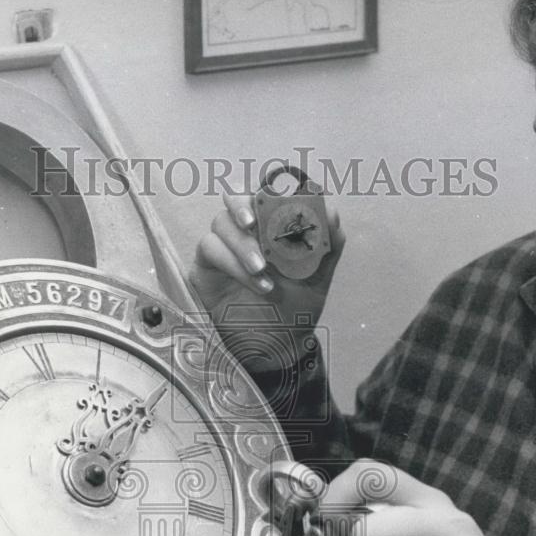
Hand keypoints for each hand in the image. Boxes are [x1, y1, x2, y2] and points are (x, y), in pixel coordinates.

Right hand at [188, 191, 344, 330]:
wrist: (279, 346)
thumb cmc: (296, 308)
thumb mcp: (319, 278)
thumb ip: (328, 245)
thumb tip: (331, 212)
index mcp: (270, 227)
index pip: (263, 194)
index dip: (265, 189)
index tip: (275, 197)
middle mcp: (244, 232)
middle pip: (232, 199)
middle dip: (241, 205)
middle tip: (253, 224)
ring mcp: (222, 249)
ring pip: (220, 225)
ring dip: (242, 244)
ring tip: (264, 270)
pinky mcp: (204, 269)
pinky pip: (209, 250)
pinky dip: (233, 263)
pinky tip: (257, 282)